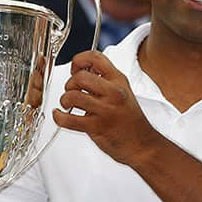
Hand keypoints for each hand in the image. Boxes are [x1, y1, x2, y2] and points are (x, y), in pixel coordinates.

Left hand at [53, 50, 159, 165]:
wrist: (142, 144)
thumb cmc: (130, 120)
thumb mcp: (123, 92)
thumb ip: (105, 80)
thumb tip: (82, 70)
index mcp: (119, 81)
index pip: (96, 57)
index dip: (79, 60)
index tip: (75, 68)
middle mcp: (114, 93)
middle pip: (80, 76)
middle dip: (70, 84)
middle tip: (72, 91)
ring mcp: (106, 110)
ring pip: (73, 96)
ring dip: (65, 100)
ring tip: (68, 105)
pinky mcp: (97, 127)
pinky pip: (69, 119)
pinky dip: (59, 117)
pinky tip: (60, 115)